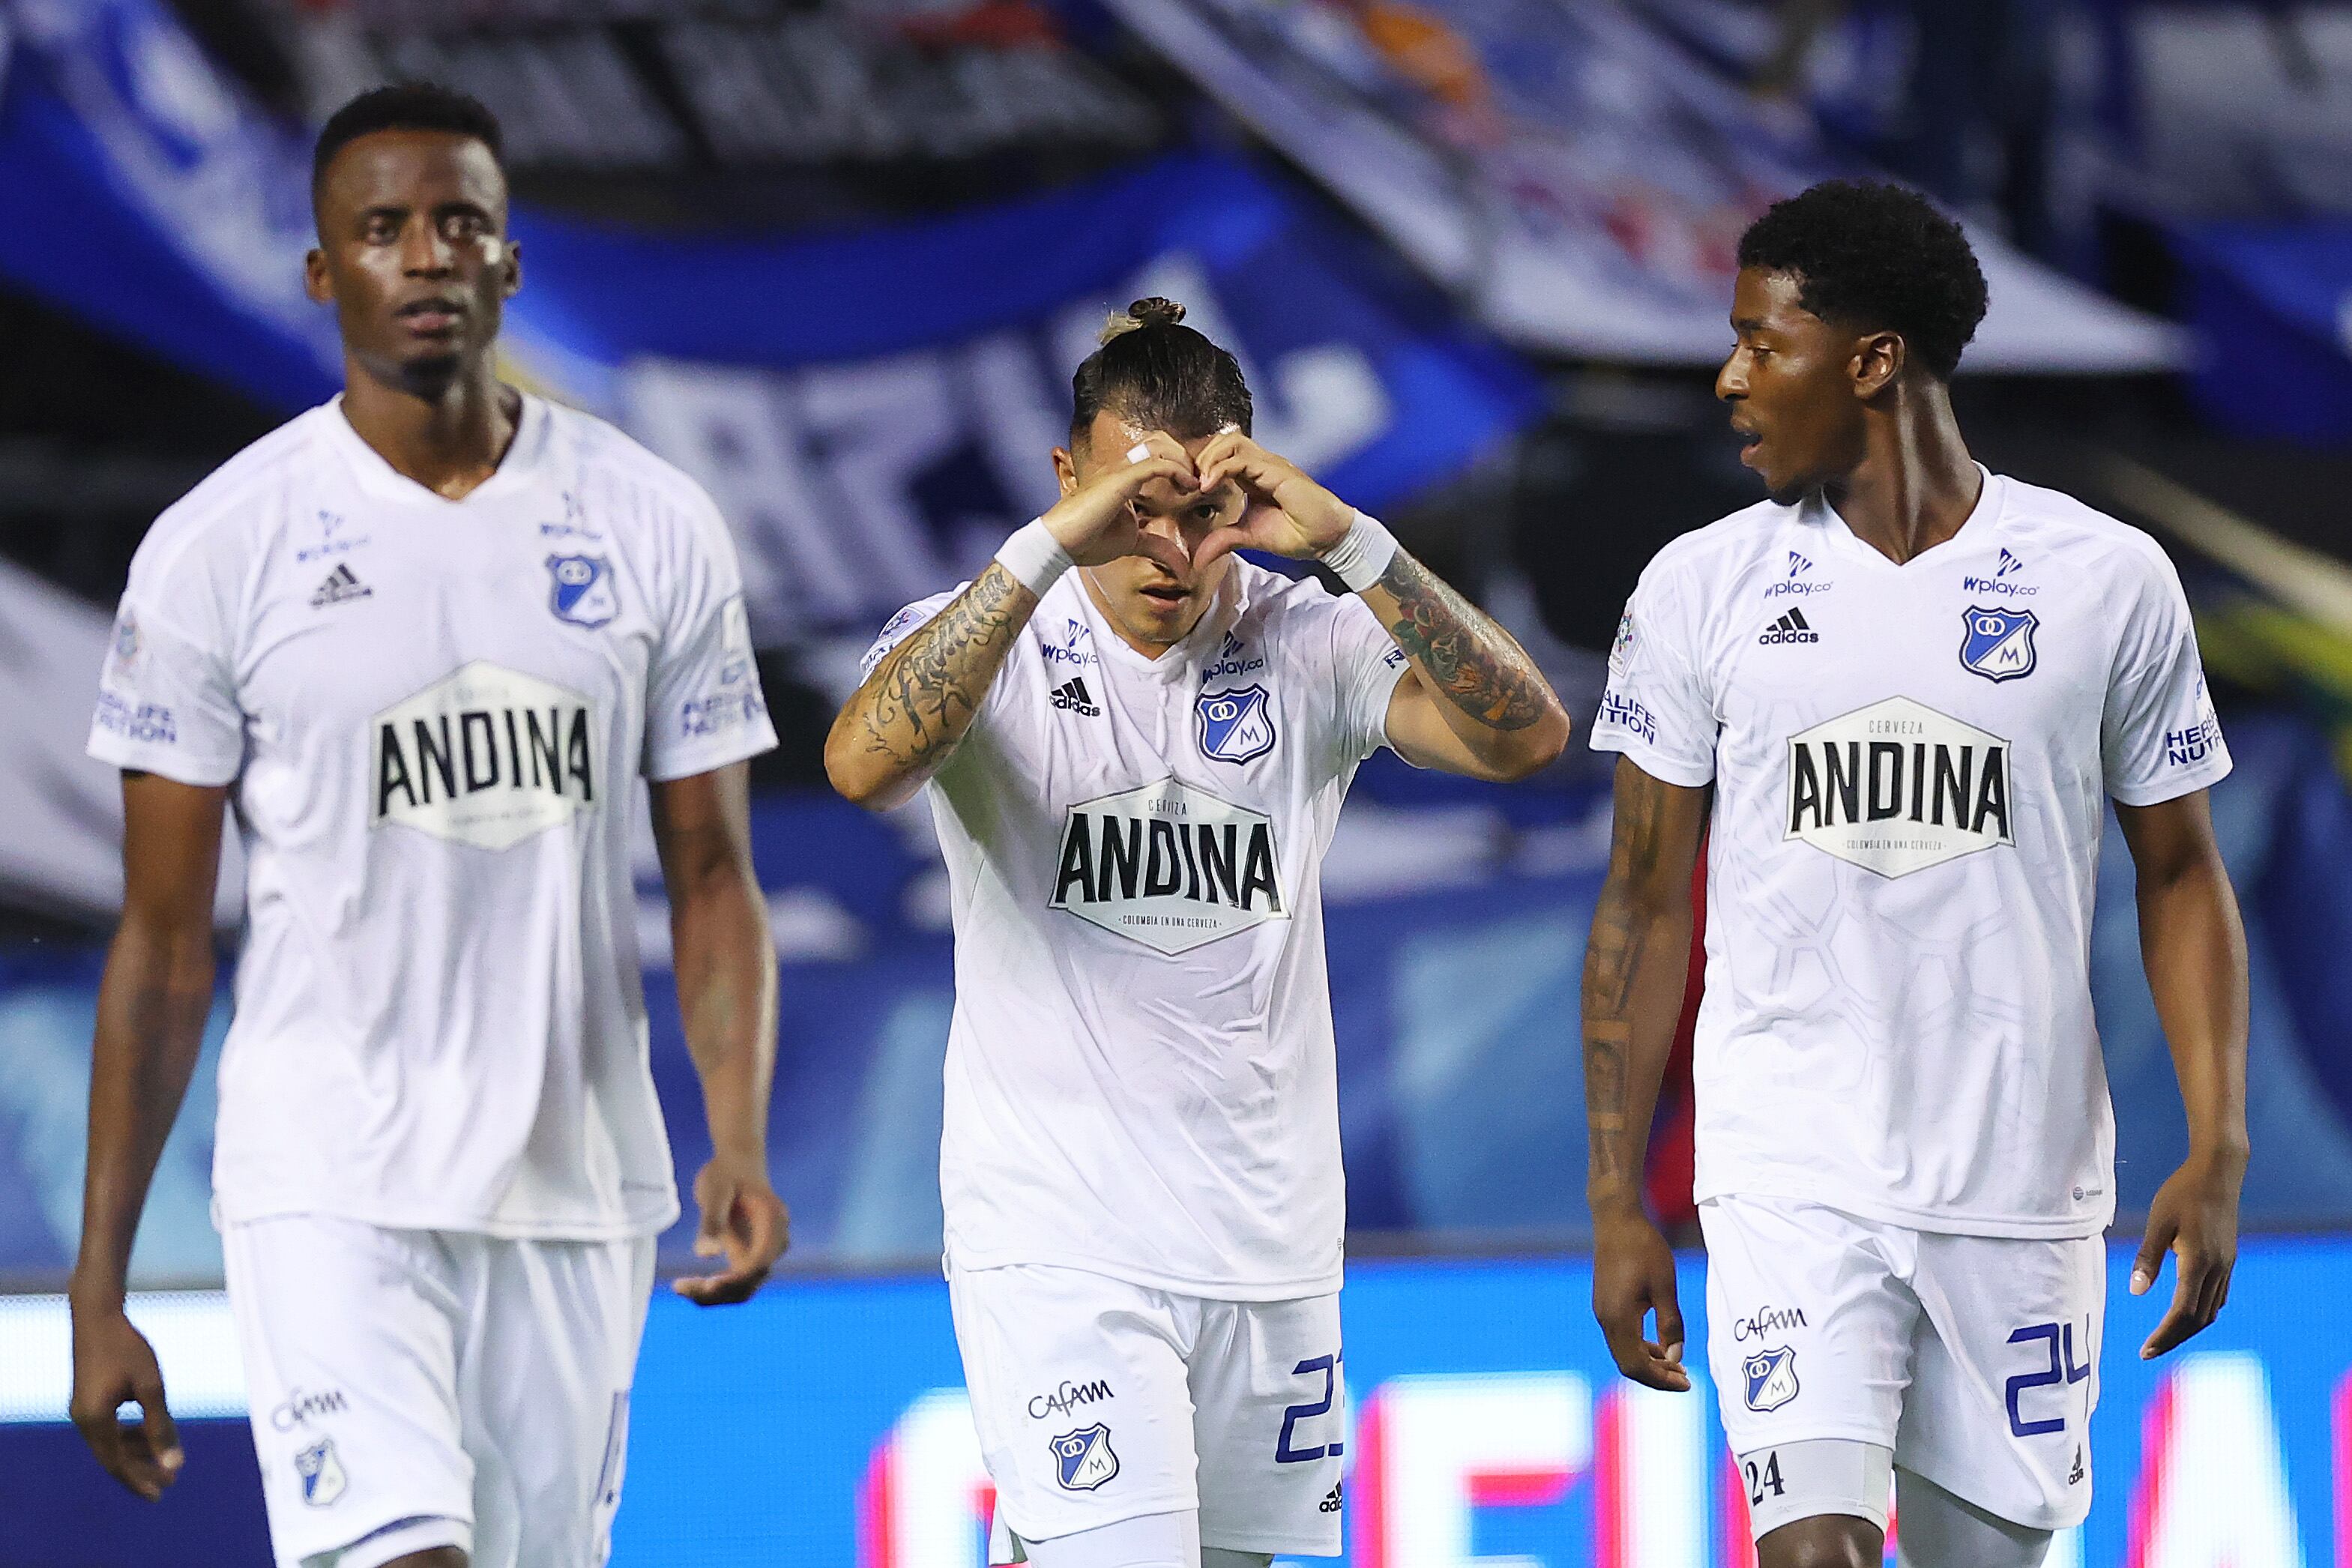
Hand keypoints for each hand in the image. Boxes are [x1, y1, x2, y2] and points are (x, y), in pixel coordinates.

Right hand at [69, 1299, 182, 1498]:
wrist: (98, 1316)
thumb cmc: (127, 1348)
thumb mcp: (151, 1387)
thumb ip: (161, 1426)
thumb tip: (174, 1462)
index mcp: (95, 1420)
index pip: (117, 1464)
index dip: (139, 1481)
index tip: (161, 1494)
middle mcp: (84, 1420)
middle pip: (113, 1457)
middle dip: (141, 1471)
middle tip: (170, 1482)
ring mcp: (83, 1410)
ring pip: (111, 1443)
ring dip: (137, 1452)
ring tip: (166, 1459)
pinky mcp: (88, 1400)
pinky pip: (108, 1429)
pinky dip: (129, 1435)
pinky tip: (150, 1434)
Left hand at [673, 1156, 788, 1306]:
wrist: (737, 1160)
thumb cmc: (727, 1172)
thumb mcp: (715, 1192)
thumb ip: (711, 1222)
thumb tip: (706, 1255)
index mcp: (774, 1225)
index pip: (758, 1267)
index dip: (733, 1282)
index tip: (705, 1285)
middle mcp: (774, 1243)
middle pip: (749, 1284)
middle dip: (717, 1293)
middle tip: (680, 1287)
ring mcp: (762, 1252)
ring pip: (741, 1289)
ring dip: (712, 1295)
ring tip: (679, 1287)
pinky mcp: (748, 1256)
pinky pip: (733, 1281)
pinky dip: (710, 1288)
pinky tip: (683, 1284)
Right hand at [1040, 432, 1199, 575]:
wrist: (1059, 543)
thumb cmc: (1087, 541)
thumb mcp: (1131, 542)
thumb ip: (1155, 545)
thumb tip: (1179, 562)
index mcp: (1123, 480)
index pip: (1155, 459)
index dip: (1178, 468)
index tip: (1196, 488)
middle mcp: (1121, 469)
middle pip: (1159, 446)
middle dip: (1184, 459)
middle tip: (1201, 480)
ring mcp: (1119, 471)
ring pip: (1160, 450)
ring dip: (1184, 463)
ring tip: (1198, 482)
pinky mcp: (1120, 480)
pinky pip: (1155, 465)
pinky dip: (1177, 471)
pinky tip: (1189, 486)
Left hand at [1190, 431, 1355, 571]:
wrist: (1327, 539)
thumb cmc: (1296, 534)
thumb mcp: (1250, 537)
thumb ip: (1225, 539)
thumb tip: (1200, 558)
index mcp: (1253, 475)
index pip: (1221, 455)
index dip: (1201, 467)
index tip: (1187, 490)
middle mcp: (1261, 464)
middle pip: (1223, 441)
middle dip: (1201, 458)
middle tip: (1190, 484)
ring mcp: (1269, 464)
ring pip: (1231, 441)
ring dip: (1209, 459)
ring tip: (1200, 484)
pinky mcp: (1276, 470)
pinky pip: (1241, 459)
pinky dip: (1219, 469)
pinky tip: (1209, 486)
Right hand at [1591, 1204, 1689, 1390]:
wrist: (1616, 1220)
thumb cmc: (1644, 1249)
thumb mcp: (1665, 1287)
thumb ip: (1670, 1324)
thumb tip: (1676, 1358)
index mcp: (1619, 1318)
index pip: (1637, 1365)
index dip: (1661, 1380)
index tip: (1686, 1383)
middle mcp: (1605, 1320)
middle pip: (1627, 1364)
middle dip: (1656, 1376)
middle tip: (1685, 1378)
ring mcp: (1603, 1312)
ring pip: (1623, 1352)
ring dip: (1648, 1363)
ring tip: (1676, 1364)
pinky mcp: (1605, 1304)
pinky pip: (1621, 1338)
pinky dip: (1640, 1348)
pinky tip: (1659, 1345)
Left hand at [2131, 1149, 2242, 1357]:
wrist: (2219, 1173)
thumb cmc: (2182, 1193)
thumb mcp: (2157, 1222)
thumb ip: (2147, 1257)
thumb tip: (2136, 1293)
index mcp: (2199, 1262)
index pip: (2182, 1312)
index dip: (2164, 1335)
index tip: (2145, 1351)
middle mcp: (2217, 1269)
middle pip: (2198, 1319)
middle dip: (2174, 1339)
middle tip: (2149, 1352)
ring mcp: (2226, 1265)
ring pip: (2211, 1311)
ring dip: (2188, 1329)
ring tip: (2163, 1338)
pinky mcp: (2227, 1259)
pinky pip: (2217, 1297)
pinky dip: (2201, 1312)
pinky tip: (2186, 1313)